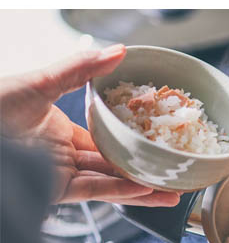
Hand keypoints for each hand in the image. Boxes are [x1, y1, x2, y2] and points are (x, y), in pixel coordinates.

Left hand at [0, 46, 179, 205]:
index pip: (105, 135)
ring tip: (172, 192)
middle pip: (113, 163)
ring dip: (142, 188)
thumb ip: (79, 69)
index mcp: (60, 129)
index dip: (132, 138)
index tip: (157, 137)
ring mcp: (60, 173)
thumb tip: (117, 50)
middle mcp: (63, 154)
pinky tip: (145, 190)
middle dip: (145, 168)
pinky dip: (120, 191)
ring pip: (109, 182)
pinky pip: (94, 192)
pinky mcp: (54, 190)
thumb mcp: (38, 82)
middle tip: (175, 169)